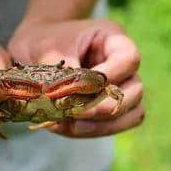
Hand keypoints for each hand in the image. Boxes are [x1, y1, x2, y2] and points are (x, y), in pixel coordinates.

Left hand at [9, 19, 143, 137]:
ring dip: (101, 125)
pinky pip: (112, 126)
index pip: (128, 58)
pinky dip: (91, 130)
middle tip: (74, 113)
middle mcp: (122, 65)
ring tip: (68, 124)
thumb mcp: (46, 48)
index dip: (110, 76)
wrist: (34, 53)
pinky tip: (63, 126)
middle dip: (104, 107)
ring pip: (131, 114)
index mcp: (112, 39)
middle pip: (136, 91)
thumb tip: (64, 99)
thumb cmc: (42, 42)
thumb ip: (59, 70)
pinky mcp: (108, 109)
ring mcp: (120, 89)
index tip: (80, 88)